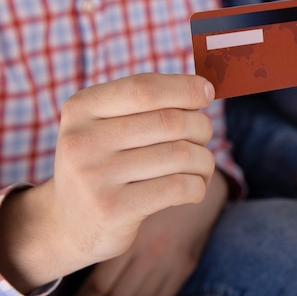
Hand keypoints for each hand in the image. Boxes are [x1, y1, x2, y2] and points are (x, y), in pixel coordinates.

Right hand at [0, 74, 215, 291]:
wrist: (70, 227)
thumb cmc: (108, 164)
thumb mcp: (110, 126)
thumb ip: (148, 103)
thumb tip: (206, 89)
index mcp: (81, 108)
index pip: (144, 88)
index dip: (184, 88)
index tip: (207, 92)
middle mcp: (82, 140)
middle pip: (170, 121)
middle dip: (201, 127)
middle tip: (203, 137)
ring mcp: (94, 177)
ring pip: (181, 155)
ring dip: (204, 160)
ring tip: (201, 166)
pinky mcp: (112, 210)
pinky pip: (179, 187)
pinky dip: (198, 186)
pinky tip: (193, 188)